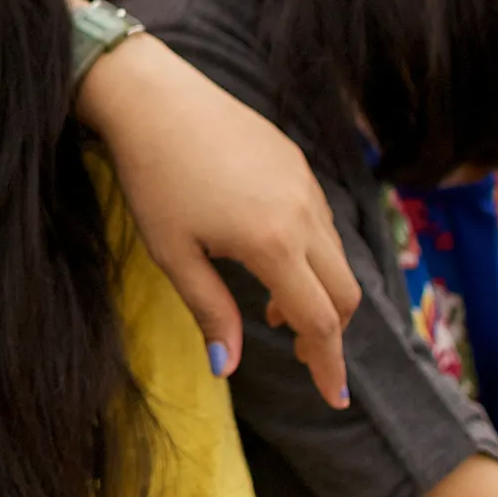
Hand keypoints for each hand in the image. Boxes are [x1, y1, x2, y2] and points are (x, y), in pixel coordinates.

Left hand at [75, 35, 359, 406]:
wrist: (153, 98)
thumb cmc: (154, 179)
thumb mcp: (174, 254)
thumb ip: (211, 311)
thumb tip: (228, 367)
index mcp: (274, 243)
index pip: (319, 321)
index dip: (328, 365)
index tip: (334, 398)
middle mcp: (303, 213)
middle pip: (344, 293)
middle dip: (330, 333)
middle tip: (297, 355)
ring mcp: (305, 184)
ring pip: (337, 257)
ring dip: (318, 293)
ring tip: (272, 311)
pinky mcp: (297, 162)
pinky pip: (322, 223)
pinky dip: (312, 256)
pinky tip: (270, 259)